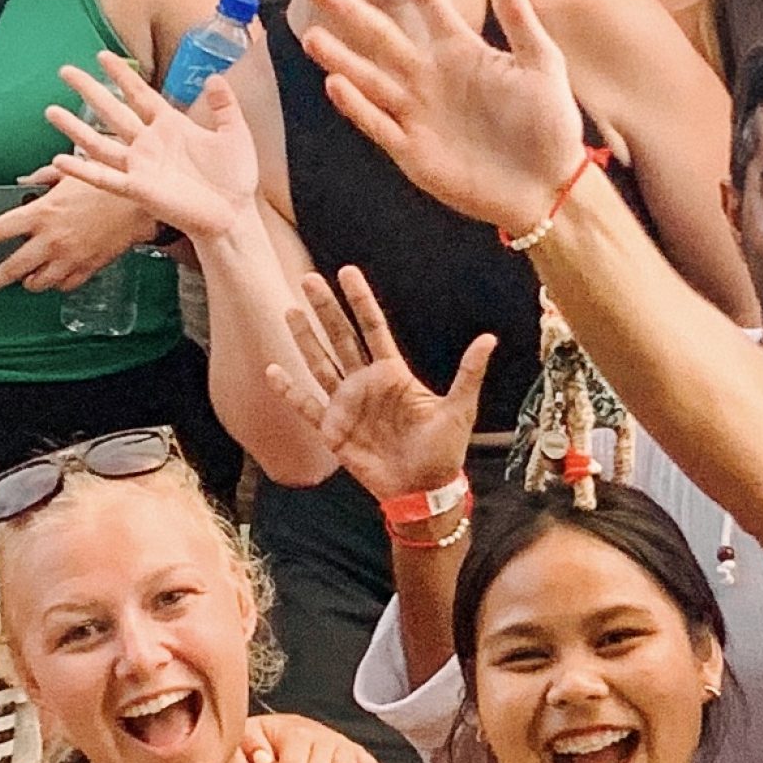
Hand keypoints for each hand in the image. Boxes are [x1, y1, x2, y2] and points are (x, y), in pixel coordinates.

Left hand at [0, 168, 150, 293]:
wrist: (140, 203)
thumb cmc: (107, 184)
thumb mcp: (70, 172)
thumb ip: (42, 177)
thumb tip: (23, 183)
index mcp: (41, 213)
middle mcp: (50, 240)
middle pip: (10, 269)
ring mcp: (67, 258)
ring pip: (36, 283)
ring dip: (28, 281)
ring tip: (25, 278)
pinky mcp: (86, 269)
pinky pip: (63, 285)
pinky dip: (57, 282)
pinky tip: (56, 274)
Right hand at [46, 51, 255, 243]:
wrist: (234, 216)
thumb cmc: (234, 180)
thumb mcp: (234, 133)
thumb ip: (224, 105)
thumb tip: (215, 76)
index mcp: (171, 127)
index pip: (139, 94)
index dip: (121, 75)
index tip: (102, 56)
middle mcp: (149, 144)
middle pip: (112, 111)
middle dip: (89, 90)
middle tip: (65, 72)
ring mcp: (140, 166)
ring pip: (99, 143)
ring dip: (75, 128)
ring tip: (50, 111)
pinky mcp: (138, 189)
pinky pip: (104, 177)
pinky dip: (82, 170)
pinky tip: (60, 161)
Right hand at [268, 267, 490, 506]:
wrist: (423, 491)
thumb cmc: (443, 450)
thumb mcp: (459, 408)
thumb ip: (468, 372)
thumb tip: (490, 338)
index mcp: (393, 373)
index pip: (372, 327)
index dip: (360, 300)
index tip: (346, 271)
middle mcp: (366, 383)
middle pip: (341, 337)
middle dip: (325, 309)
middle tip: (308, 278)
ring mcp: (348, 405)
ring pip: (321, 363)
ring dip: (305, 339)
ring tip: (290, 311)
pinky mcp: (334, 431)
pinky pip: (307, 407)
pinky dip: (289, 390)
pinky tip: (273, 371)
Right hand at [297, 0, 582, 239]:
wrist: (548, 187)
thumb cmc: (551, 124)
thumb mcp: (542, 63)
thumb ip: (518, 18)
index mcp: (461, 50)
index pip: (427, 3)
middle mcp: (431, 77)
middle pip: (384, 37)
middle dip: (352, 12)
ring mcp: (418, 113)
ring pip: (370, 79)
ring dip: (341, 57)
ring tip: (312, 35)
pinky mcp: (412, 151)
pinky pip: (377, 123)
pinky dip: (356, 105)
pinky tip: (335, 83)